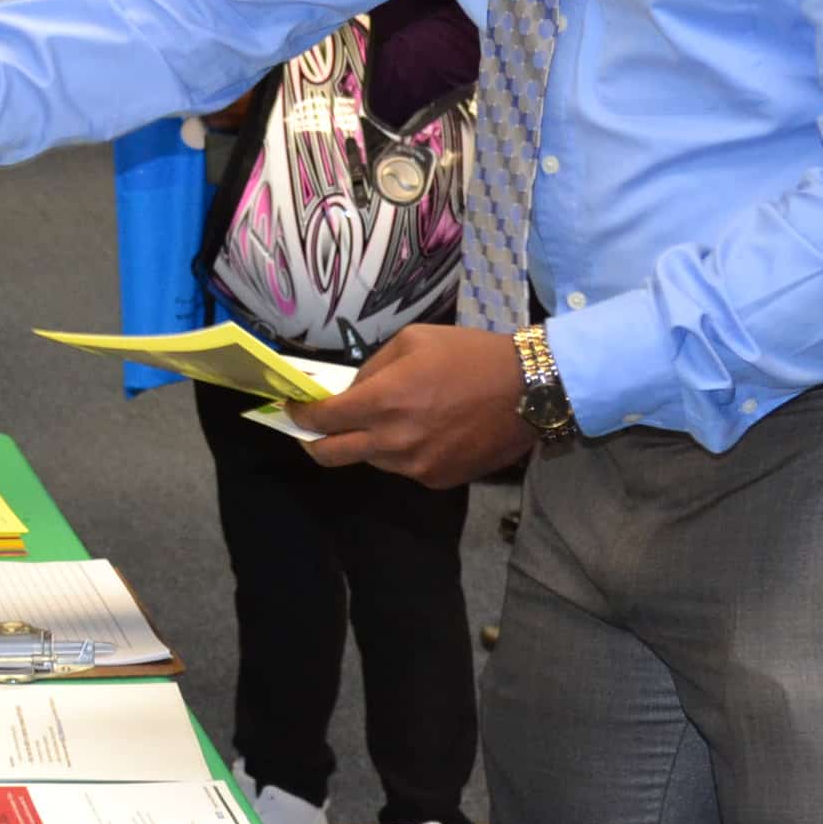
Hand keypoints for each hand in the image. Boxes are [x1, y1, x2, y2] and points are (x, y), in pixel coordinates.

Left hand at [288, 324, 533, 486]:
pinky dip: (401, 451)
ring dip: (367, 442)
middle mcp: (392, 442)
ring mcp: (415, 467)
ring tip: (390, 418)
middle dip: (312, 441)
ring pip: (370, 460)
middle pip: (330, 455)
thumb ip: (371, 369)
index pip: (321, 420)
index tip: (292, 409)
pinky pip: (403, 468)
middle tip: (312, 428)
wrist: (529, 390)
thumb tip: (348, 391)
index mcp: (383, 402)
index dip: (299, 415)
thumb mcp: (412, 342)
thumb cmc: (470, 355)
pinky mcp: (437, 481)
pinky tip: (424, 430)